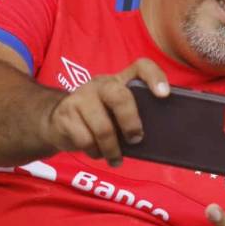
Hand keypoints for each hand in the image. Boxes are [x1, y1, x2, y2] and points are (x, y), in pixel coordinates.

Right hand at [43, 57, 169, 166]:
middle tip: (136, 139)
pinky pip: (85, 140)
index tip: (164, 94)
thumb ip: (136, 114)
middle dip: (131, 123)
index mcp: (120, 80)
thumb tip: (160, 138)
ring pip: (103, 128)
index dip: (155, 77)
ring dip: (112, 149)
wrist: (59, 121)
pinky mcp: (65, 115)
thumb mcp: (118, 110)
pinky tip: (97, 153)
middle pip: (120, 98)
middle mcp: (101, 84)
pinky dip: (95, 152)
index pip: (141, 67)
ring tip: (116, 159)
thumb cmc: (101, 117)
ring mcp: (81, 98)